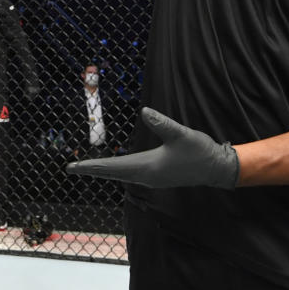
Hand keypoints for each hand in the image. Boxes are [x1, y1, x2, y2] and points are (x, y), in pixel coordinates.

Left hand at [65, 107, 239, 188]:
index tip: (73, 166)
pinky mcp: (156, 176)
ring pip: (120, 174)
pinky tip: (113, 167)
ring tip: (86, 167)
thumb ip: (163, 123)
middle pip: (112, 173)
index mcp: (148, 168)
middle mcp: (146, 176)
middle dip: (92, 169)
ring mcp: (151, 178)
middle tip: (71, 167)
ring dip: (103, 170)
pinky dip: (116, 170)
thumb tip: (144, 111)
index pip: (112, 167)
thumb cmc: (200, 151)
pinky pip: (129, 173)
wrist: (217, 168)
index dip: (92, 166)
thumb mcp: (181, 134)